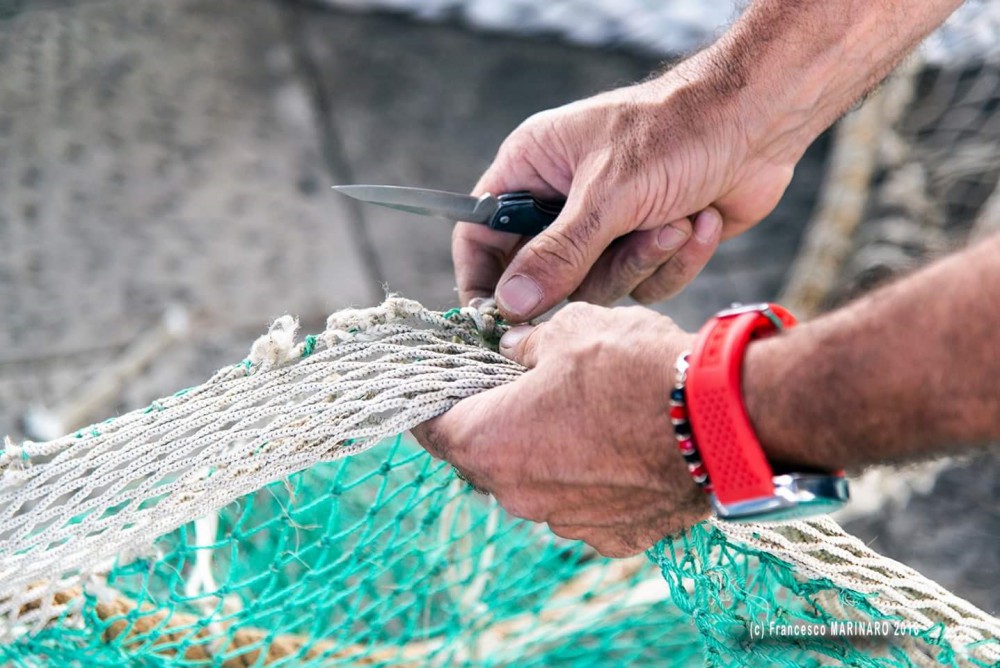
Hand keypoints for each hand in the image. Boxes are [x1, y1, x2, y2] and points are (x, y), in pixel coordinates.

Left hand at [411, 303, 711, 557]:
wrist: (721, 422)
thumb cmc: (634, 369)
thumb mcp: (569, 330)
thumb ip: (526, 345)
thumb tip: (514, 349)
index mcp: (490, 444)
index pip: (432, 428)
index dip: (428, 403)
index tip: (431, 388)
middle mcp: (519, 496)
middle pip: (483, 458)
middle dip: (490, 424)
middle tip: (506, 391)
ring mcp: (569, 523)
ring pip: (536, 485)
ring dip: (543, 454)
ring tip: (574, 415)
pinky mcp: (615, 537)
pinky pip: (584, 506)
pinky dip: (589, 480)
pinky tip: (614, 447)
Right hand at [454, 64, 795, 321]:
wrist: (761, 121)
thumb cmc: (676, 132)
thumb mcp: (608, 195)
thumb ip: (557, 255)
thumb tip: (508, 304)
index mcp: (532, 168)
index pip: (480, 233)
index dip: (484, 278)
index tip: (497, 318)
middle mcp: (563, 200)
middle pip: (546, 275)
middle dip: (595, 268)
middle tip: (630, 238)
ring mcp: (607, 226)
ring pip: (600, 287)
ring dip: (645, 260)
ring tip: (677, 219)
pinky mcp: (650, 246)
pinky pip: (645, 286)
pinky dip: (676, 261)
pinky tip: (701, 221)